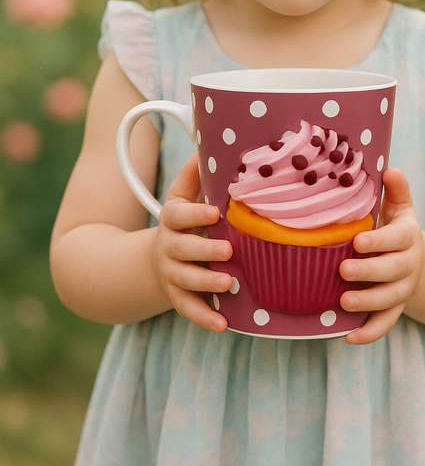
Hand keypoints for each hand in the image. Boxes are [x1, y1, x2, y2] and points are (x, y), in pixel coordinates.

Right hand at [153, 152, 232, 331]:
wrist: (154, 260)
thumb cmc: (182, 221)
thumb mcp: (181, 195)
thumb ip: (194, 173)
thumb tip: (209, 141)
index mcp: (172, 219)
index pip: (179, 215)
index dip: (195, 214)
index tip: (215, 213)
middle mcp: (169, 247)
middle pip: (182, 250)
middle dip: (204, 251)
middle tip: (228, 251)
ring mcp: (171, 274)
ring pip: (185, 281)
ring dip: (206, 283)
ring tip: (229, 284)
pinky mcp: (177, 297)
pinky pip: (189, 309)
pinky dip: (205, 318)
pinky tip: (224, 324)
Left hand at [340, 168, 424, 344]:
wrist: (418, 262)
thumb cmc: (396, 230)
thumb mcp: (400, 209)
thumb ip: (396, 190)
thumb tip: (391, 169)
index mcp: (407, 237)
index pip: (397, 238)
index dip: (379, 241)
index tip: (357, 240)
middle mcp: (408, 265)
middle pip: (393, 271)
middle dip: (369, 272)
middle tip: (343, 270)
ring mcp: (402, 289)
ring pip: (389, 300)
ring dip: (367, 303)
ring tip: (343, 303)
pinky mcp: (394, 310)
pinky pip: (385, 324)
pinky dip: (369, 333)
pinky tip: (348, 337)